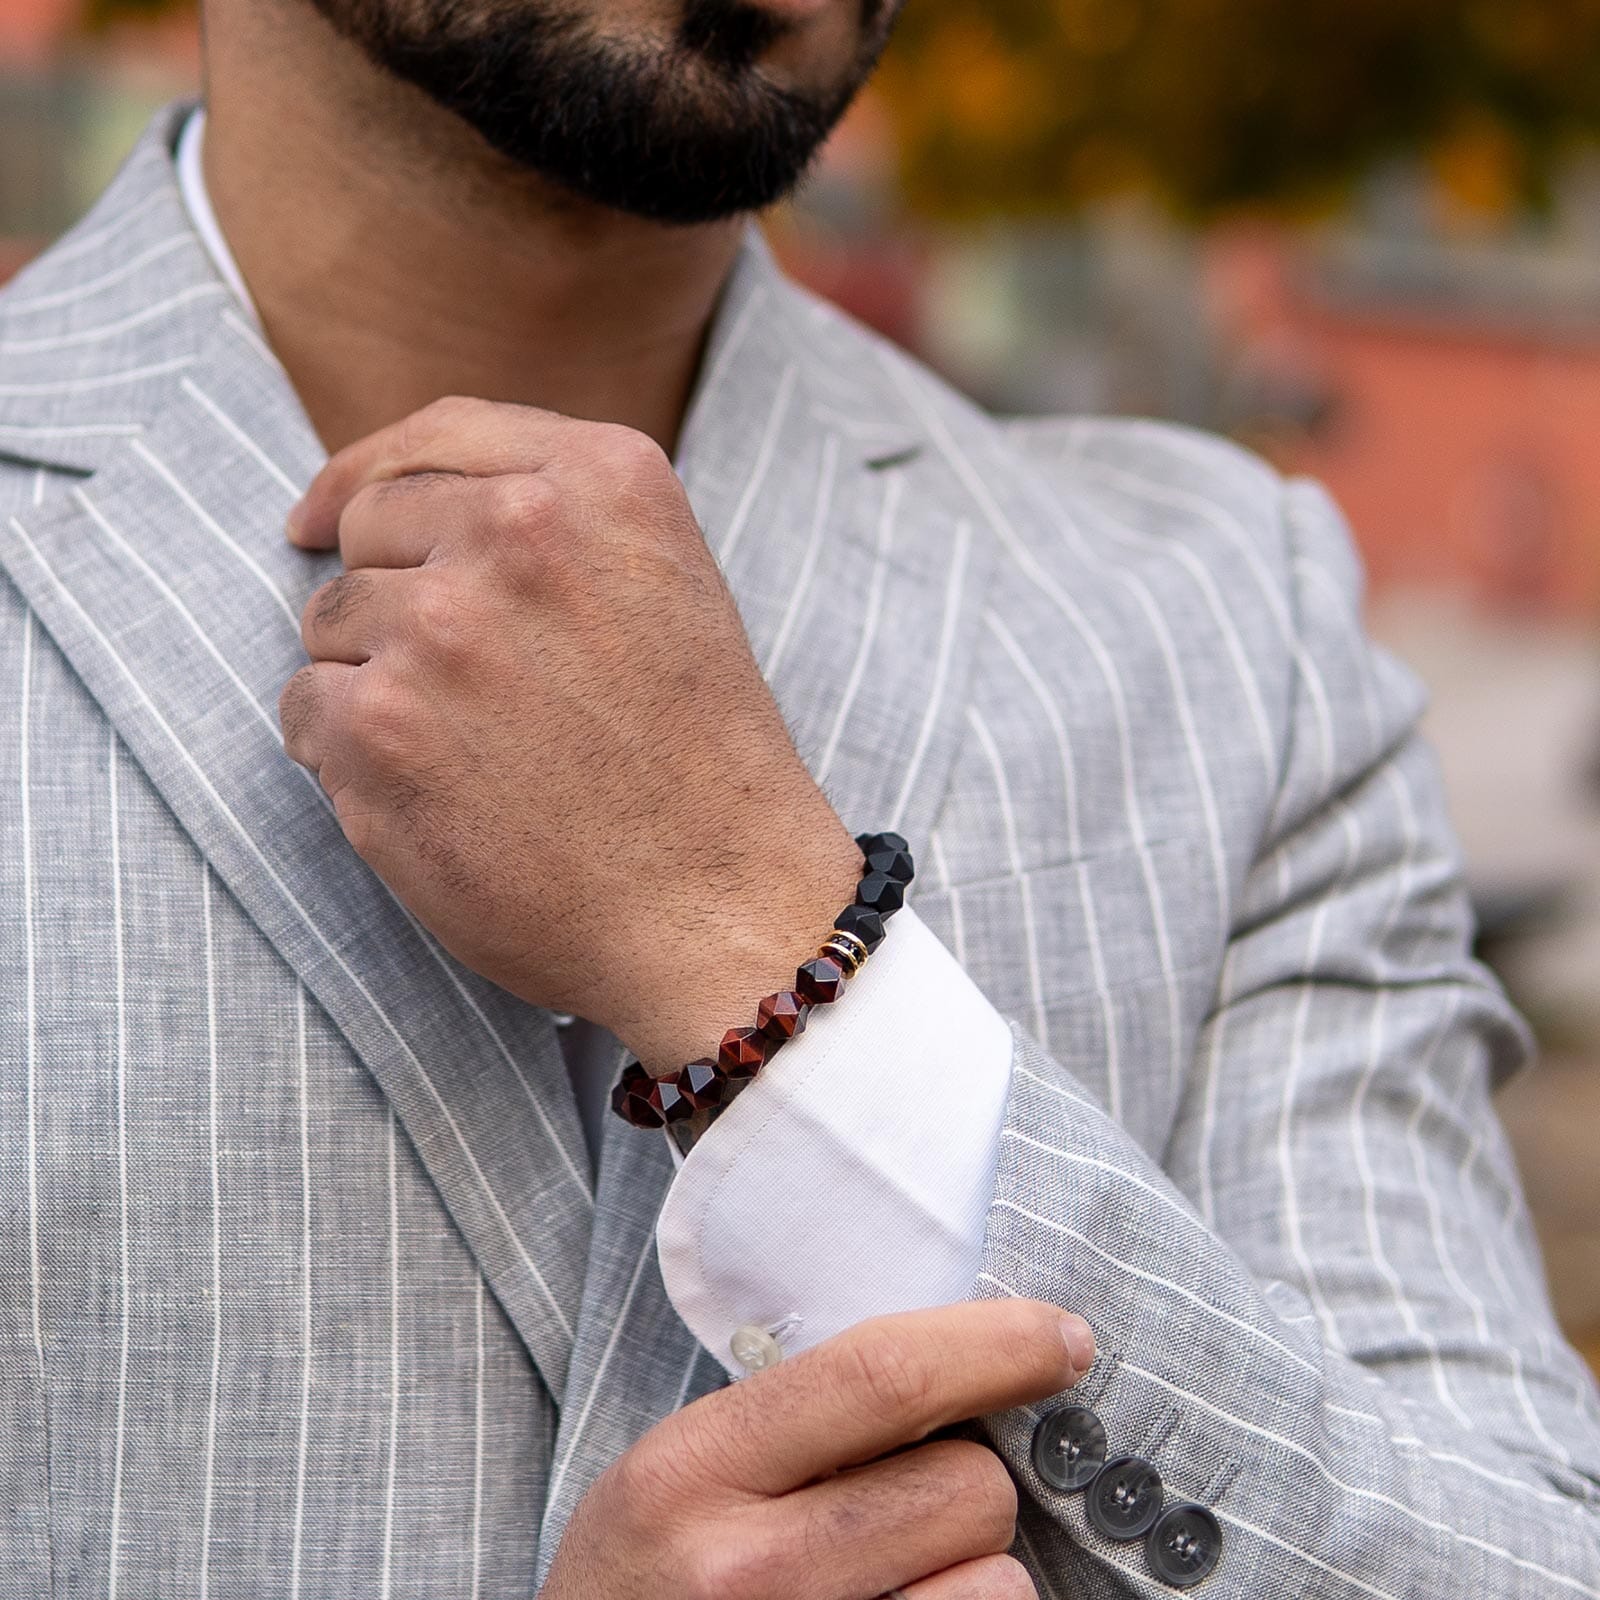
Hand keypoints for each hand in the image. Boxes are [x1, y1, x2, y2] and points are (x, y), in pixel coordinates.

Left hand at [278, 397, 860, 1068]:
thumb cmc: (696, 762)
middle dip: (391, 595)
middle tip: (465, 685)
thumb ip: (555, 516)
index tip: (322, 516)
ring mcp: (442, 627)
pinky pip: (305, 711)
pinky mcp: (380, 726)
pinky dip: (347, 758)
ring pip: (328, 622)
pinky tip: (434, 798)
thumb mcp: (667, 585)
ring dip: (372, 682)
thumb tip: (388, 502)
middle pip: (368, 525)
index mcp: (604, 479)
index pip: (436, 434)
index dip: (366, 474)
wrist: (720, 905)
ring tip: (470, 754)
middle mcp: (519, 532)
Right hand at [541, 1298, 1094, 1599]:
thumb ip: (795, 1420)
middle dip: (967, 1485)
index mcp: (695, 1470)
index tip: (1063, 1338)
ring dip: (974, 1577)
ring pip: (997, 1587)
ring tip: (895, 1586)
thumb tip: (965, 1364)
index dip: (996, 1346)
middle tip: (905, 1509)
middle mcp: (745, 1572)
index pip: (882, 1375)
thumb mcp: (679, 1475)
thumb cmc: (643, 1584)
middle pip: (965, 1487)